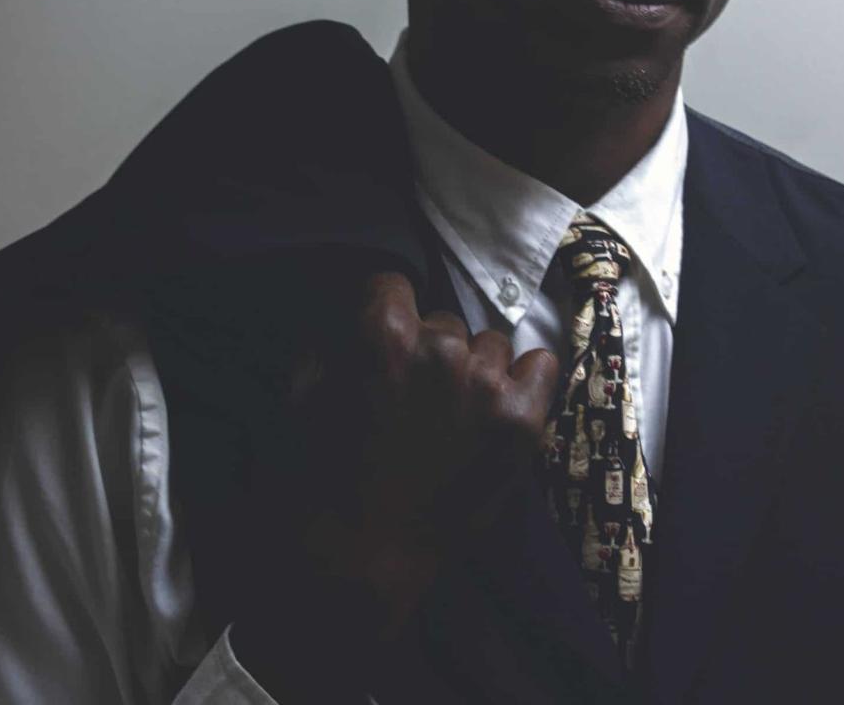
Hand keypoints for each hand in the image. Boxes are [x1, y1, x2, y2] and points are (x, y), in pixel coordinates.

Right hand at [324, 271, 558, 627]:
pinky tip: (497, 407)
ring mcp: (487, 386)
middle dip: (427, 348)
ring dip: (472, 369)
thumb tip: (355, 316)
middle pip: (443, 321)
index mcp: (381, 335)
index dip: (383, 311)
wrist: (359, 559)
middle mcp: (440, 349)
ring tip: (452, 412)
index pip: (393, 284)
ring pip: (490, 344)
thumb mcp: (301, 393)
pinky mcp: (522, 423)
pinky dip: (523, 380)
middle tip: (414, 395)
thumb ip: (332, 341)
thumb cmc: (317, 479)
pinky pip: (542, 365)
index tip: (384, 336)